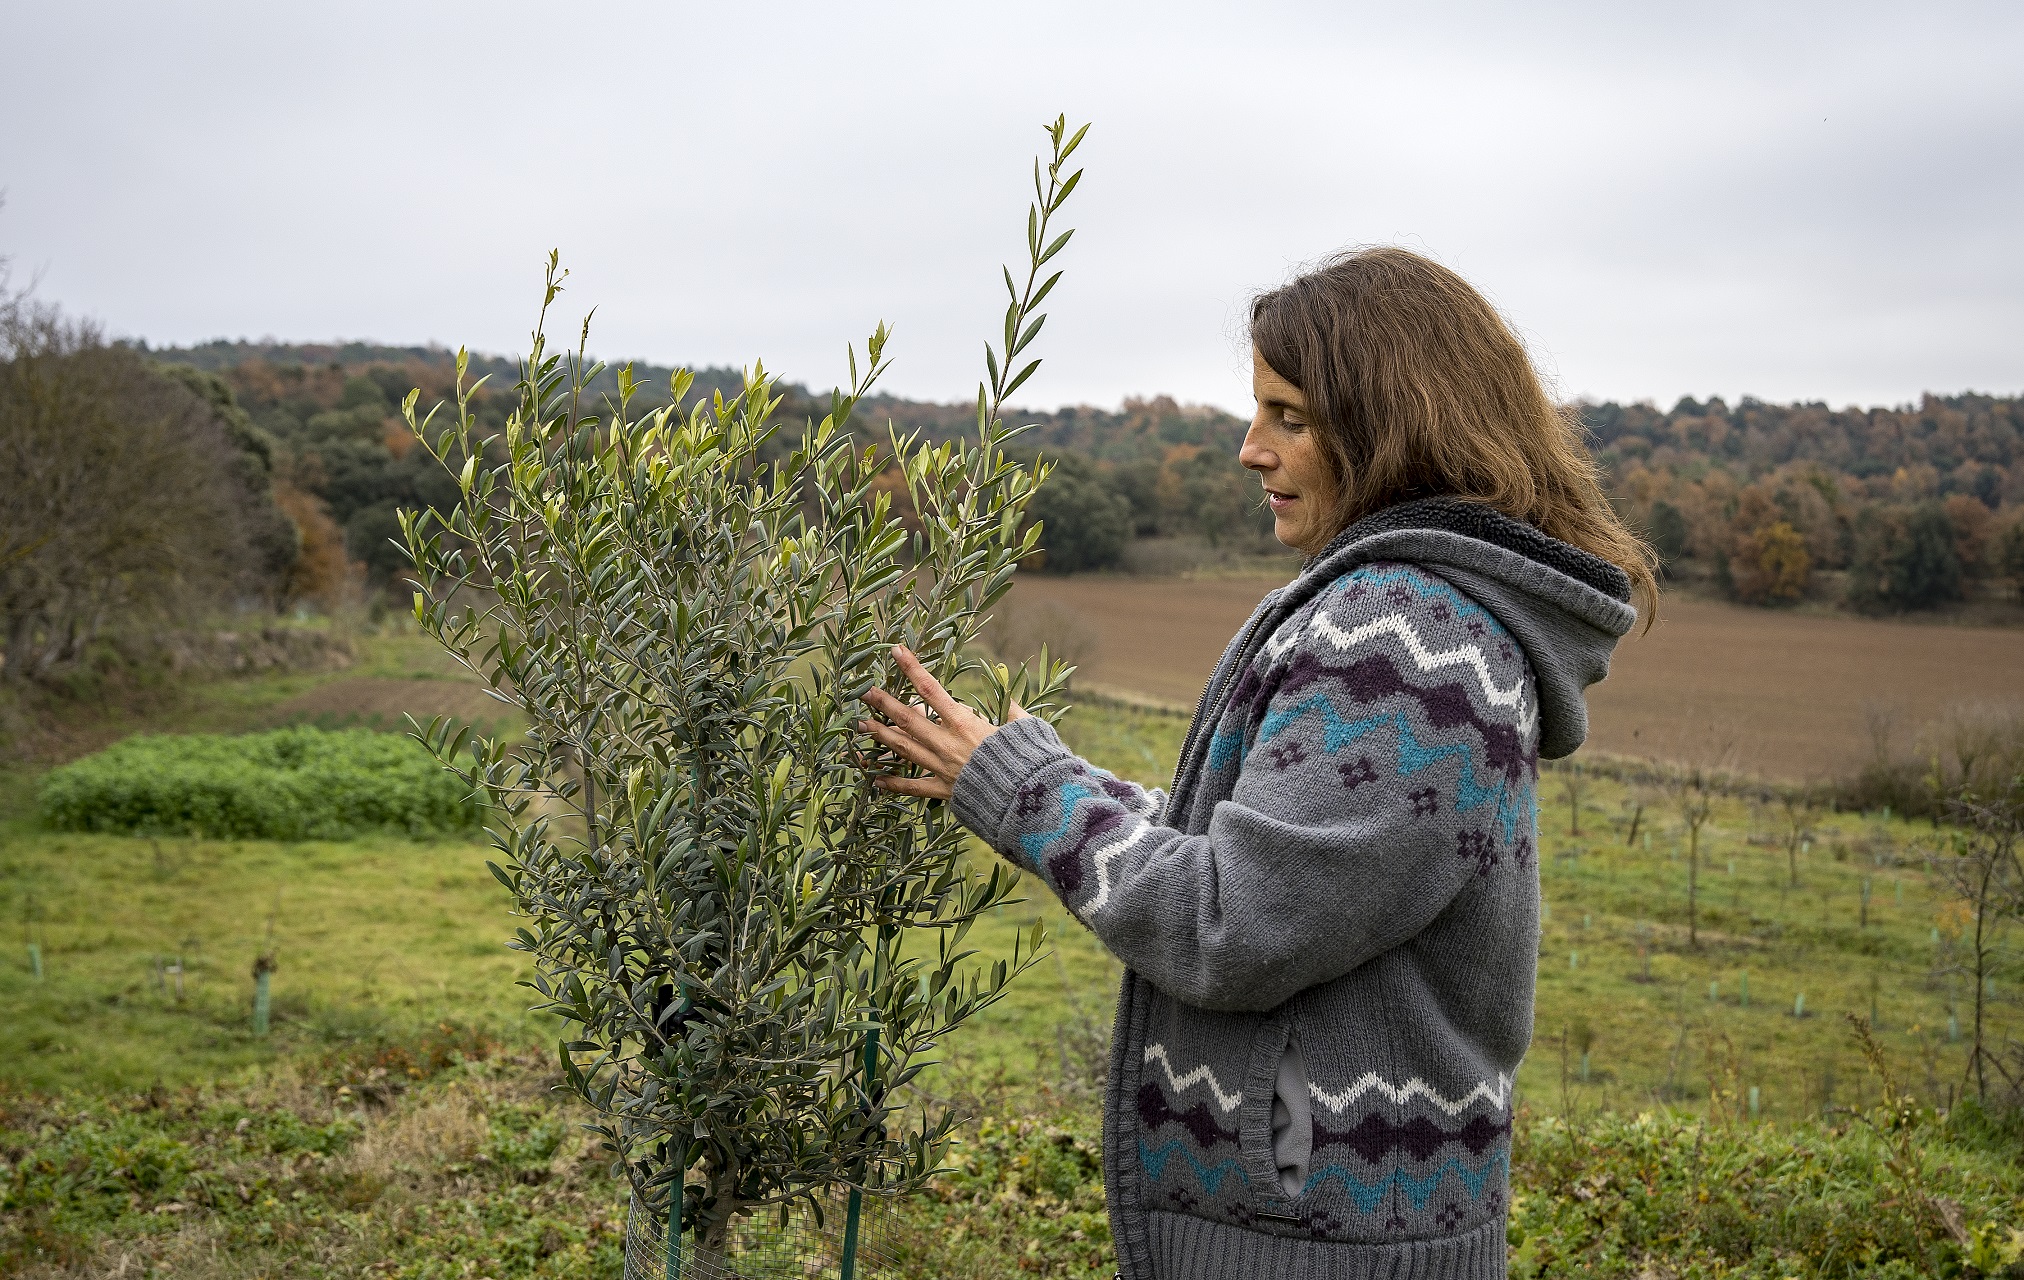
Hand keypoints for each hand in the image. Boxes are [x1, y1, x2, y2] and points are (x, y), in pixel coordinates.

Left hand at [858, 645, 1028, 799]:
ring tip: (861, 726)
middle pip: (907, 719)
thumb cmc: (1028, 757)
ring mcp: (942, 767)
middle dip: (884, 703)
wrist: (1026, 798)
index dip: (911, 668)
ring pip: (903, 749)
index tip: (896, 651)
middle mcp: (946, 743)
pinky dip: (894, 784)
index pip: (930, 689)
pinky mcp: (944, 791)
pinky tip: (876, 780)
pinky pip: (914, 787)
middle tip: (864, 692)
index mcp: (964, 722)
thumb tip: (1007, 693)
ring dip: (881, 735)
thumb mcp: (1023, 724)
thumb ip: (1010, 707)